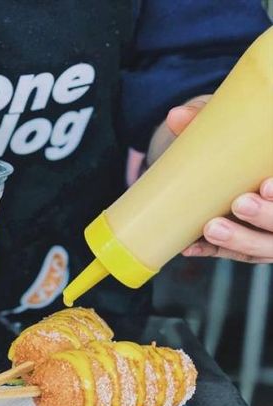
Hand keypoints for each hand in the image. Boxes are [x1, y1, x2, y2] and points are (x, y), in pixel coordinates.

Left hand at [160, 98, 272, 262]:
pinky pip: (235, 255)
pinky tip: (191, 246)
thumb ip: (205, 117)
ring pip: (267, 246)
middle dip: (267, 215)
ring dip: (241, 240)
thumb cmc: (229, 138)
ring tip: (211, 229)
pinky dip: (213, 251)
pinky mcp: (247, 244)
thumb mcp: (223, 122)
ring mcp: (270, 229)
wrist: (212, 160)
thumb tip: (176, 117)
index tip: (265, 185)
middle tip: (239, 204)